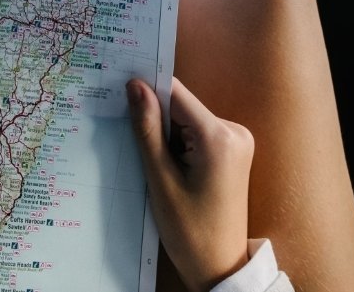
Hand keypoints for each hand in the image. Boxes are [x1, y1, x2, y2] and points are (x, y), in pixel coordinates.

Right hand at [127, 78, 252, 291]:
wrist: (220, 267)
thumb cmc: (190, 230)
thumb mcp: (161, 179)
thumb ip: (148, 129)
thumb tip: (135, 85)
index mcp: (219, 137)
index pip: (176, 94)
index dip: (146, 89)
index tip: (117, 88)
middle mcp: (234, 131)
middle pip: (181, 107)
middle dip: (154, 118)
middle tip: (129, 138)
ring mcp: (236, 140)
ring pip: (186, 120)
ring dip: (164, 134)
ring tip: (152, 162)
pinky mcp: (232, 151)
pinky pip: (196, 133)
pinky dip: (177, 143)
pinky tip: (166, 166)